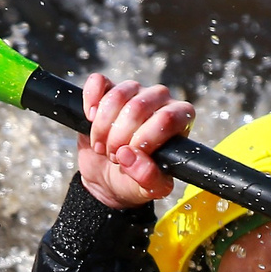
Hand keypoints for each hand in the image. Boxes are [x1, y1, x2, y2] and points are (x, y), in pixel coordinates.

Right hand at [76, 73, 189, 208]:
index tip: (130, 156)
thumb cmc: (134, 181)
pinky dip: (91, 100)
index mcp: (179, 121)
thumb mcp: (148, 189)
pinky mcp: (108, 89)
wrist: (106, 178)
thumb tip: (130, 156)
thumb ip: (149, 179)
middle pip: (139, 106)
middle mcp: (160, 102)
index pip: (167, 118)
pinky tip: (90, 118)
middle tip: (114, 156)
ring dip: (103, 127)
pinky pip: (98, 82)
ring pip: (118, 95)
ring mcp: (135, 92)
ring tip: (103, 146)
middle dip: (120, 137)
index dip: (144, 139)